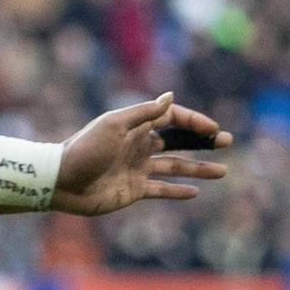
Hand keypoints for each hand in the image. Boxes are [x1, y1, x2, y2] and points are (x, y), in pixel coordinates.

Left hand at [52, 94, 231, 215]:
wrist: (62, 182)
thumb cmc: (85, 149)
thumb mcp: (114, 125)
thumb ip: (144, 113)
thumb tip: (171, 97)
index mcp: (136, 127)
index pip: (172, 120)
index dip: (194, 122)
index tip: (213, 129)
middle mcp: (140, 146)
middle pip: (179, 142)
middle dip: (203, 141)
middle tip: (227, 141)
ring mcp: (139, 169)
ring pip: (176, 167)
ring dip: (199, 168)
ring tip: (223, 171)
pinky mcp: (134, 190)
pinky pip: (162, 190)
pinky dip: (178, 191)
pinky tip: (195, 192)